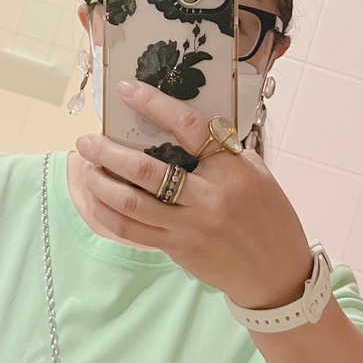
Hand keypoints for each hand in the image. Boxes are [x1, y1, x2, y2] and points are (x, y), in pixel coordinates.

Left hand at [75, 78, 313, 310]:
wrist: (276, 272)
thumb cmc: (268, 215)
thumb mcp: (256, 172)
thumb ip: (222, 150)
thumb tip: (182, 124)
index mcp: (231, 168)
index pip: (188, 127)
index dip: (154, 104)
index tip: (127, 89)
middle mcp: (208, 197)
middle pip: (146, 171)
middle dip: (108, 152)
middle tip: (86, 139)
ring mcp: (189, 226)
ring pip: (132, 204)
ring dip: (101, 183)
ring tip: (86, 167)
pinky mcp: (177, 248)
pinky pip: (133, 231)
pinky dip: (108, 212)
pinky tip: (97, 199)